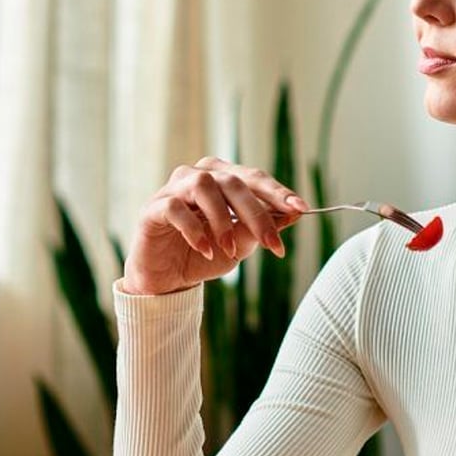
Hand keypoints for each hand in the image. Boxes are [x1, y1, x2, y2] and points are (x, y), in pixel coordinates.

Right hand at [122, 157, 308, 294]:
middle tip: (273, 243)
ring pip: (204, 186)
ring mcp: (174, 189)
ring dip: (222, 220)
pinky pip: (176, 209)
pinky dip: (195, 230)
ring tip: (229, 248)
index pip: (254, 178)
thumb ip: (260, 229)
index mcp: (223, 180)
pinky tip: (206, 249)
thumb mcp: (240, 246)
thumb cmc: (206, 255)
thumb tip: (294, 215)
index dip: (278, 192)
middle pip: (233, 182)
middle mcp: (199, 176)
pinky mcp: (153, 208)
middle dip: (257, 213)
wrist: (168, 279)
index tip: (301, 209)